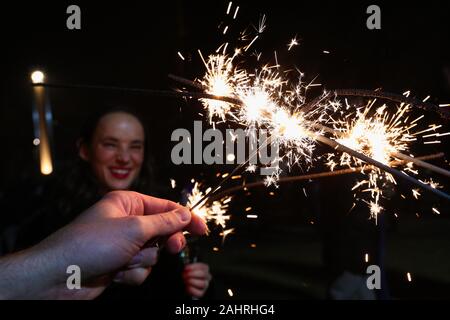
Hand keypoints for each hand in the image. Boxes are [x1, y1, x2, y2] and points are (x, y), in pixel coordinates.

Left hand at [0, 191, 206, 298]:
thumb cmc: (91, 244)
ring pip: (154, 254)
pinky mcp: (120, 264)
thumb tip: (185, 214)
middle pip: (163, 231)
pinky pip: (142, 269)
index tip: (202, 228)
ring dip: (142, 260)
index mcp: (128, 203)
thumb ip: (164, 222)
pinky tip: (115, 272)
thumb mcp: (134, 228)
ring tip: (123, 260)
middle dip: (165, 242)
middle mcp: (127, 222)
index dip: (186, 217)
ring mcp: (124, 245)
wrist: (60, 276)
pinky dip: (133, 273)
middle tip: (172, 248)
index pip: (166, 207)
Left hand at [183, 262, 211, 297]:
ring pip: (202, 283)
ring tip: (186, 281)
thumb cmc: (189, 276)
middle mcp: (207, 277)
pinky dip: (192, 290)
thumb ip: (188, 268)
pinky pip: (199, 292)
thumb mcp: (188, 270)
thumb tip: (185, 268)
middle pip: (203, 274)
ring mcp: (205, 285)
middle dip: (192, 274)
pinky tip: (187, 287)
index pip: (203, 266)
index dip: (193, 267)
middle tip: (185, 275)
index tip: (186, 268)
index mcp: (205, 269)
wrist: (187, 285)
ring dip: (192, 281)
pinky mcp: (201, 292)